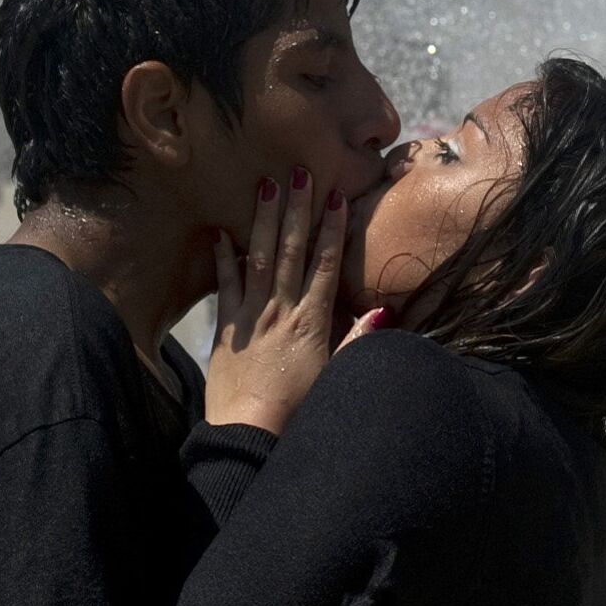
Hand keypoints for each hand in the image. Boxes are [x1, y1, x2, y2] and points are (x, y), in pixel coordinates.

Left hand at [206, 170, 386, 434]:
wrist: (248, 435)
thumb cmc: (297, 412)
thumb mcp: (335, 377)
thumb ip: (357, 342)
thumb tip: (384, 312)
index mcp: (311, 322)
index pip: (324, 265)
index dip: (330, 229)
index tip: (335, 196)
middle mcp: (281, 312)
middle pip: (291, 251)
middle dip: (297, 209)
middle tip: (300, 171)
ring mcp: (251, 318)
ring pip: (259, 258)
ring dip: (264, 220)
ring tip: (266, 184)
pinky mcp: (226, 330)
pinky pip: (225, 286)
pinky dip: (223, 257)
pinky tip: (221, 231)